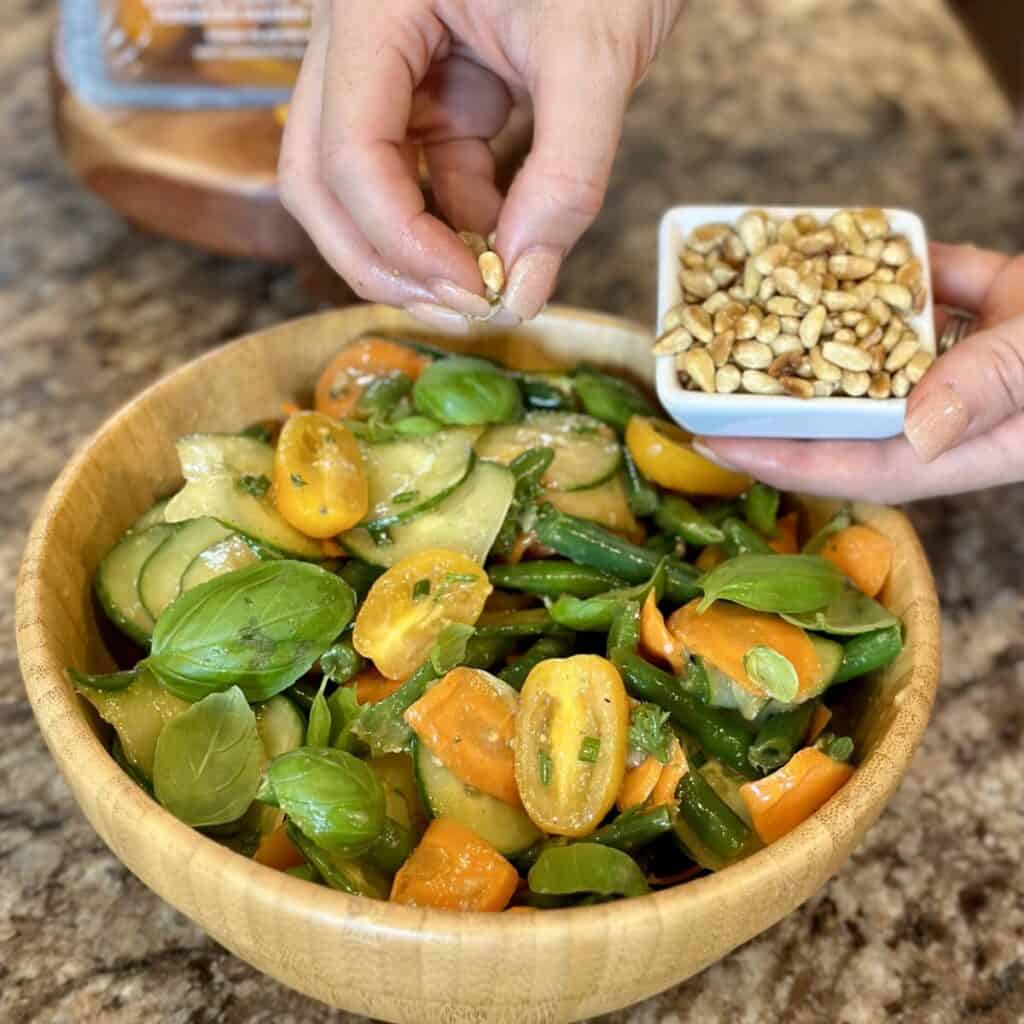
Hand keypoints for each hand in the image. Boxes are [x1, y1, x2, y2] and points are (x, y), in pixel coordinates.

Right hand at [279, 0, 682, 331]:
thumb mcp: (597, 53)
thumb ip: (565, 175)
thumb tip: (522, 286)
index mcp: (374, 7)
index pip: (347, 151)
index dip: (400, 240)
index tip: (472, 291)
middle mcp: (361, 43)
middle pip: (319, 180)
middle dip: (380, 261)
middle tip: (456, 310)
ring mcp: (394, 76)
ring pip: (359, 190)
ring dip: (412, 255)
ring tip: (482, 294)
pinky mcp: (437, 99)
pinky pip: (422, 181)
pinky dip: (455, 228)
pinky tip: (503, 252)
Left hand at [695, 242, 1023, 501]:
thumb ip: (994, 384)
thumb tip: (917, 427)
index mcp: (981, 445)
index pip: (863, 466)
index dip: (784, 460)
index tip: (714, 444)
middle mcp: (967, 405)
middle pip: (853, 413)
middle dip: (777, 403)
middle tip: (702, 385)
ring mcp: (980, 350)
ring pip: (880, 346)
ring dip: (823, 327)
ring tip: (748, 308)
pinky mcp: (999, 301)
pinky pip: (926, 288)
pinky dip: (885, 267)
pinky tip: (832, 244)